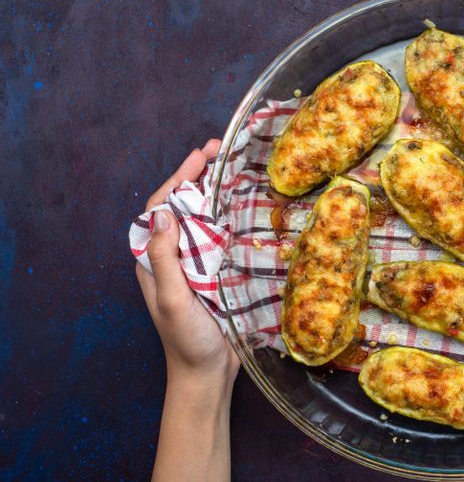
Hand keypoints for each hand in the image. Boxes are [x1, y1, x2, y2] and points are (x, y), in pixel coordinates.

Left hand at [135, 139, 236, 481]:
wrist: (207, 375)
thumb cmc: (186, 341)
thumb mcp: (172, 300)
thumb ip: (164, 260)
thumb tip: (164, 215)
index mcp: (153, 260)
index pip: (161, 207)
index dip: (179, 178)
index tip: (202, 155)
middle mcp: (173, 256)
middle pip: (183, 206)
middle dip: (200, 175)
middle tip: (222, 149)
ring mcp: (195, 264)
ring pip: (203, 218)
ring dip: (217, 191)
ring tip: (236, 167)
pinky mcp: (217, 274)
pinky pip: (222, 238)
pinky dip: (232, 217)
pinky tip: (248, 205)